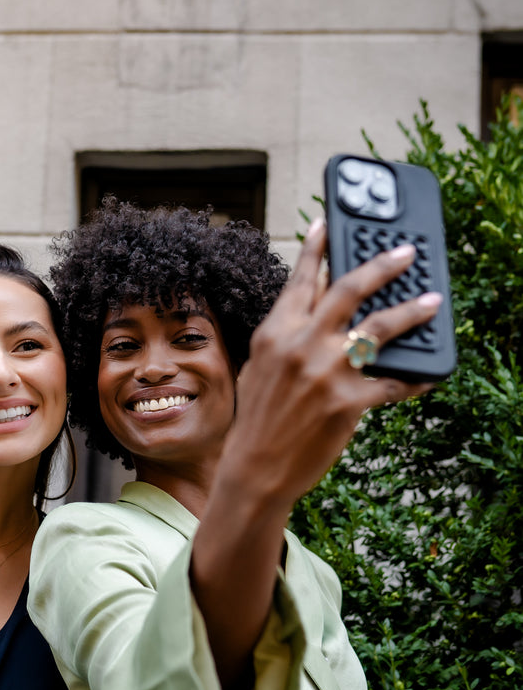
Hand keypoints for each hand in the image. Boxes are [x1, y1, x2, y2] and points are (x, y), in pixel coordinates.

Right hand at [223, 218, 440, 507]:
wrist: (257, 466)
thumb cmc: (258, 417)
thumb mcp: (261, 366)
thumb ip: (286, 335)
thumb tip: (317, 310)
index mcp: (275, 332)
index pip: (301, 279)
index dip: (317, 247)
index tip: (328, 223)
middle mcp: (302, 344)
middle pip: (349, 289)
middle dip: (382, 265)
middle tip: (405, 253)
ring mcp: (327, 372)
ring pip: (380, 327)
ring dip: (412, 311)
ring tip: (433, 302)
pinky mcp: (349, 401)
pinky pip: (393, 382)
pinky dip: (413, 377)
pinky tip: (426, 374)